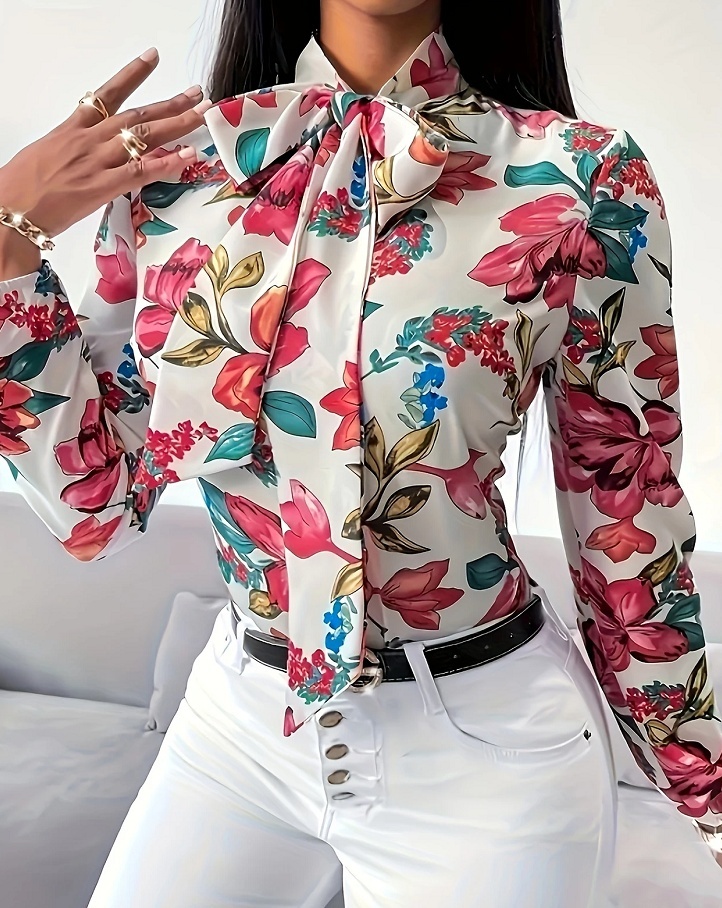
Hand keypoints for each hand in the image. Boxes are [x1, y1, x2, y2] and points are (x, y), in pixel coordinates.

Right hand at [0, 47, 208, 244]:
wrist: (7, 211)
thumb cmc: (20, 188)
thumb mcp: (46, 156)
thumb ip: (73, 150)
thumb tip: (88, 153)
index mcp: (72, 129)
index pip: (107, 95)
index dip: (132, 74)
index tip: (151, 58)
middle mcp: (88, 140)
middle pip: (137, 115)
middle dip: (169, 103)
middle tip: (195, 93)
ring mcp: (97, 162)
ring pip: (145, 137)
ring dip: (177, 125)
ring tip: (200, 115)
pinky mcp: (102, 186)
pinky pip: (141, 171)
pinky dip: (167, 163)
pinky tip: (188, 156)